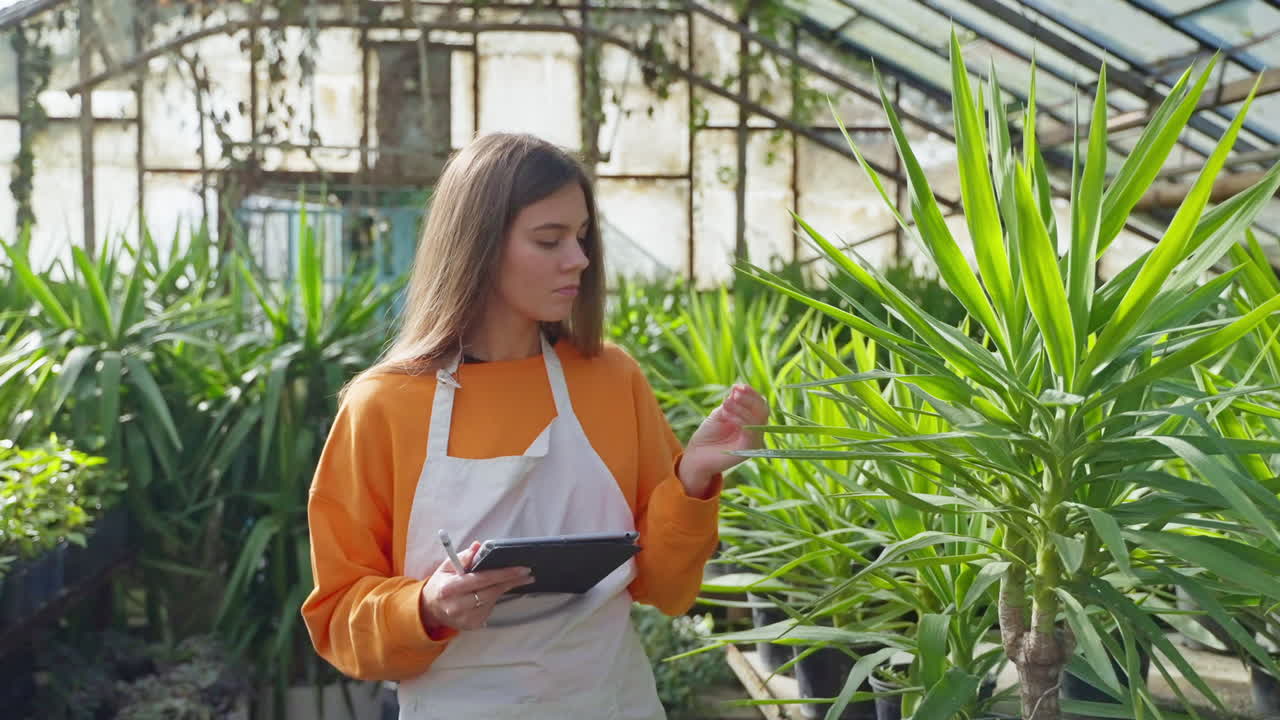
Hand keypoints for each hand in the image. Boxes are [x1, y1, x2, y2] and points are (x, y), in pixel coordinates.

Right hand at [419, 541, 534, 632]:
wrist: (430, 609)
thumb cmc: (441, 584)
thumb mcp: (447, 567)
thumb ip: (463, 556)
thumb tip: (478, 546)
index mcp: (449, 588)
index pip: (481, 579)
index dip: (503, 573)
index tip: (521, 569)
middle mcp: (456, 605)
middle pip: (491, 592)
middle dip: (511, 581)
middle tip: (527, 574)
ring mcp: (464, 618)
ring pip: (492, 601)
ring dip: (501, 589)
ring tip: (505, 581)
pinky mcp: (471, 625)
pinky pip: (489, 609)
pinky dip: (492, 600)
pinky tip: (488, 594)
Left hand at [679, 384, 768, 495]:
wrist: (697, 456)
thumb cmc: (707, 435)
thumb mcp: (719, 414)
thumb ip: (730, 404)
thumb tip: (737, 388)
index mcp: (750, 420)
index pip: (758, 403)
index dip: (750, 393)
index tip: (738, 386)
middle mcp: (755, 430)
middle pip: (762, 409)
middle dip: (749, 398)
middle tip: (734, 393)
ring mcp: (754, 440)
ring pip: (757, 418)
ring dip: (741, 407)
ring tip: (726, 404)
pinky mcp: (749, 449)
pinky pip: (751, 431)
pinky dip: (739, 419)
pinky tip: (726, 414)